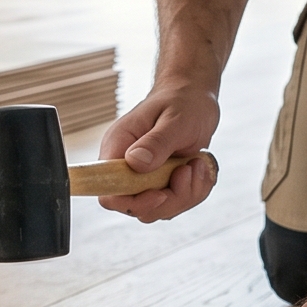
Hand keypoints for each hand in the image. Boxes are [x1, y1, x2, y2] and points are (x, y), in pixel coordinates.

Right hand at [97, 79, 220, 222]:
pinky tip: (199, 166)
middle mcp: (126, 167)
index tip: (161, 193)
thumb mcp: (174, 119)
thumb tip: (135, 163)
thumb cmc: (182, 101)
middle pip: (137, 208)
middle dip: (171, 199)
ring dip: (187, 193)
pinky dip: (195, 190)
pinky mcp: (160, 183)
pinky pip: (176, 202)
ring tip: (197, 164)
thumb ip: (156, 142)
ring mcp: (144, 177)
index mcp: (118, 148)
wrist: (195, 98)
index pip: (107, 192)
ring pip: (160, 209)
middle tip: (188, 169)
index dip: (132, 202)